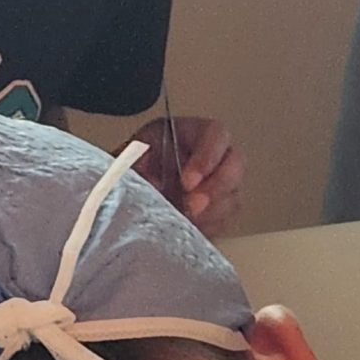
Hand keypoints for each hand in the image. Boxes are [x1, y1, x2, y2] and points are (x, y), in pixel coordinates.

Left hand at [131, 115, 242, 234]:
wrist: (125, 191)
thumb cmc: (129, 167)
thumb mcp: (128, 156)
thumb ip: (137, 162)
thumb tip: (151, 181)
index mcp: (190, 132)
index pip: (216, 134)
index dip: (208, 156)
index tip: (187, 182)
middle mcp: (211, 154)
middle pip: (235, 164)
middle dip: (215, 188)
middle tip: (192, 206)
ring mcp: (218, 181)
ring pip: (233, 195)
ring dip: (212, 211)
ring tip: (185, 219)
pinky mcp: (218, 207)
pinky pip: (226, 218)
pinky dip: (209, 226)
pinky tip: (188, 227)